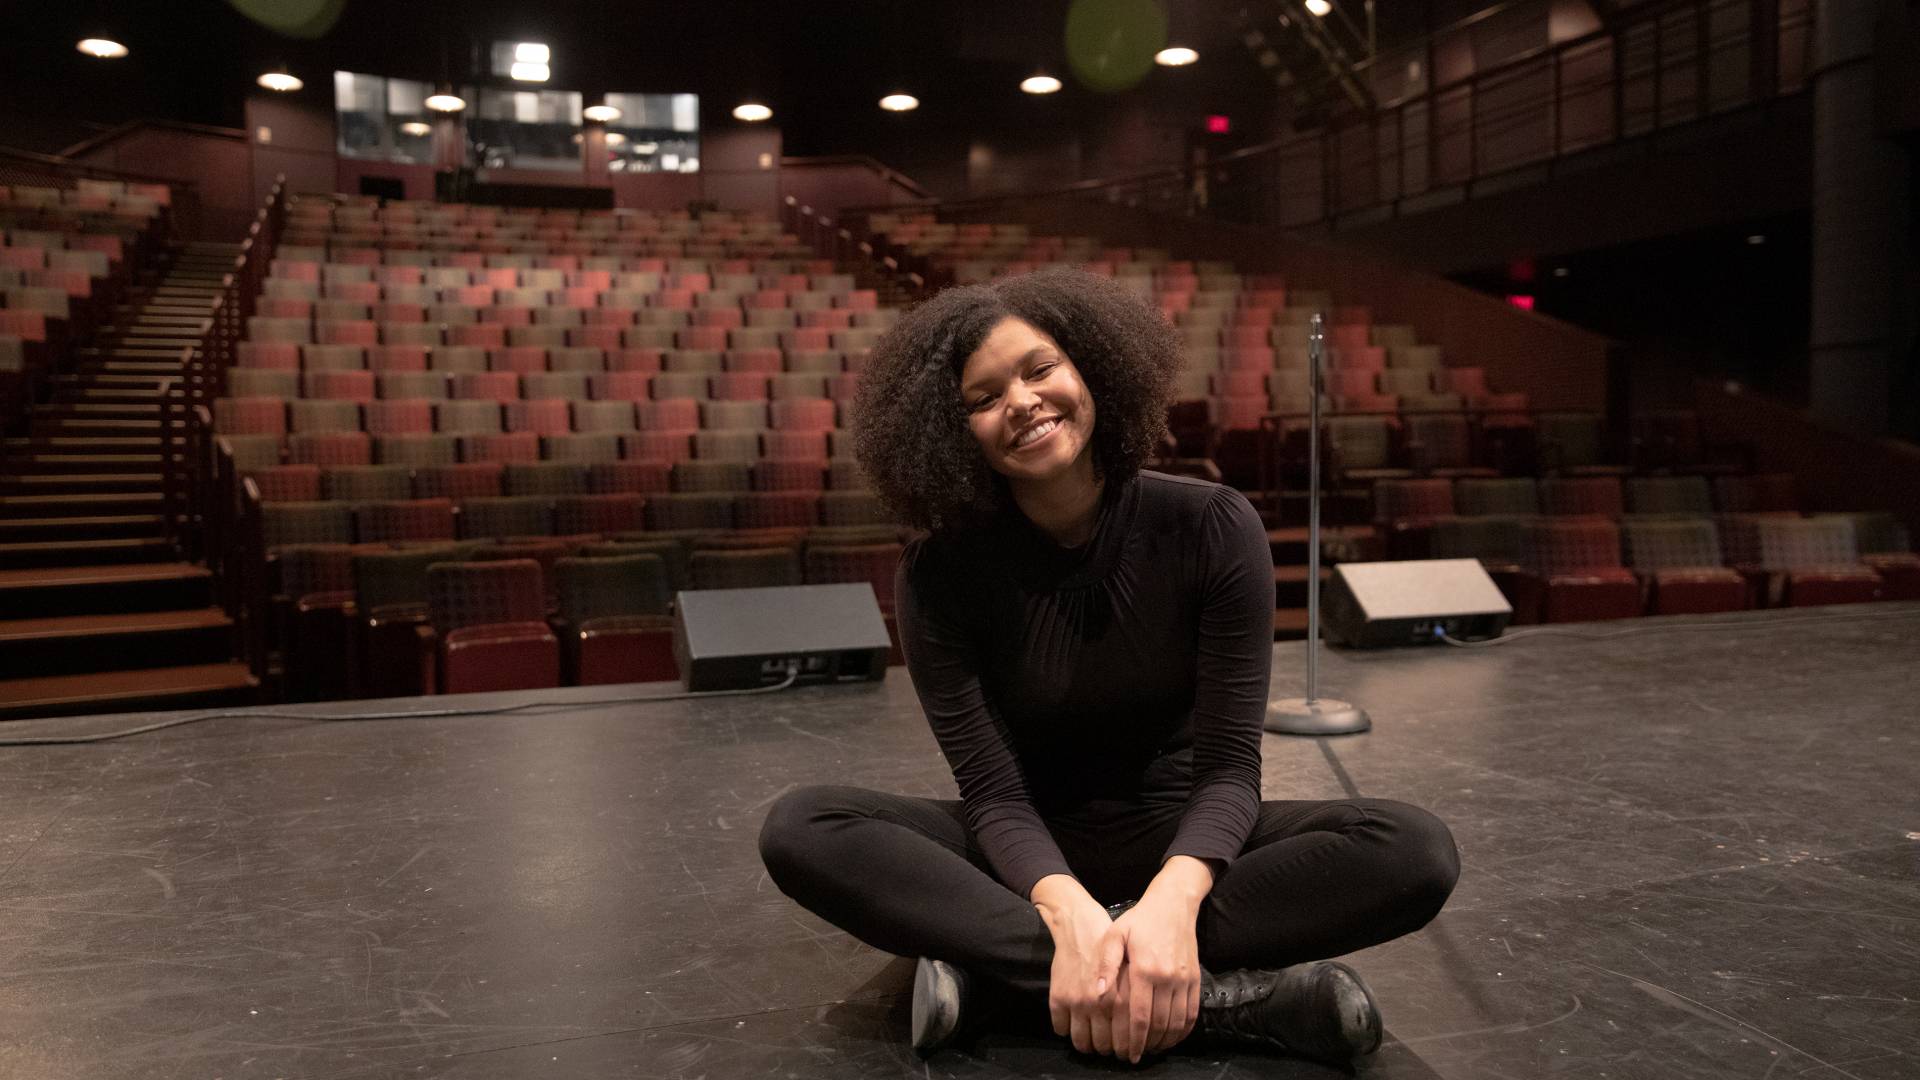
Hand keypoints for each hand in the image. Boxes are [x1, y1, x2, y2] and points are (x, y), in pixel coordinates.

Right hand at [1032, 876, 1124, 1056]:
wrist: (1079, 924)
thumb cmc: (1111, 945)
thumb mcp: (1131, 969)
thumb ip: (1135, 996)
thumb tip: (1143, 1026)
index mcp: (1120, 996)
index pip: (1125, 1038)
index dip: (1127, 1049)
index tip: (1128, 1050)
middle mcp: (1098, 1003)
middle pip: (1104, 1045)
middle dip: (1110, 1051)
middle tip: (1113, 1049)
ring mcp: (1075, 1002)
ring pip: (1082, 1042)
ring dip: (1089, 1047)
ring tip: (1094, 1043)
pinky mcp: (1058, 998)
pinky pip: (1060, 1028)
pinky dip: (1067, 1032)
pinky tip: (1075, 1026)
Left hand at [1109, 895, 1201, 1060]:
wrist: (1173, 904)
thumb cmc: (1139, 920)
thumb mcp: (1115, 935)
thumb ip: (1105, 964)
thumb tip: (1096, 993)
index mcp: (1145, 969)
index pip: (1140, 1016)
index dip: (1134, 1040)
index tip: (1128, 1054)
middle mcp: (1168, 978)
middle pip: (1159, 1024)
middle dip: (1147, 1045)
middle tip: (1136, 1055)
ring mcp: (1184, 979)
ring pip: (1177, 1022)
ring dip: (1165, 1041)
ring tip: (1151, 1049)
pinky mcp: (1195, 979)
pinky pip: (1192, 1013)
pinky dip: (1183, 1030)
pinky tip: (1171, 1037)